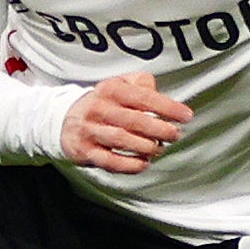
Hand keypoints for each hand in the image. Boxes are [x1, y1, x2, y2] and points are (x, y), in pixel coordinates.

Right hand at [58, 70, 192, 175]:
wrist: (63, 119)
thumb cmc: (103, 103)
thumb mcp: (119, 84)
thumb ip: (141, 84)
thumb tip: (159, 94)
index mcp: (111, 89)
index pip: (143, 97)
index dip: (167, 107)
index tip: (186, 116)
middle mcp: (99, 108)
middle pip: (134, 120)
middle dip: (160, 129)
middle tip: (175, 135)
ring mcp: (90, 130)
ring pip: (122, 140)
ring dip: (146, 147)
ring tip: (159, 149)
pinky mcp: (85, 151)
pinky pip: (109, 161)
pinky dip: (129, 164)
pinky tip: (143, 163)